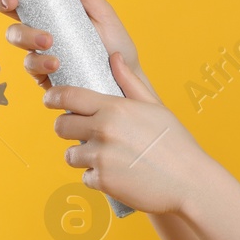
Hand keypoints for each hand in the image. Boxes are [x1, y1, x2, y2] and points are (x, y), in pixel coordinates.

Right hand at [0, 0, 153, 94]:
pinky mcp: (41, 73)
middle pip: (6, 7)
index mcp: (51, 5)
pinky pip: (30, 65)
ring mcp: (37, 48)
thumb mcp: (103, 15)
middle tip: (13, 0)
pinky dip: (40, 62)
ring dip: (26, 35)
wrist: (124, 83)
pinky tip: (55, 63)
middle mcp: (39, 24)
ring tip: (49, 41)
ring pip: (14, 36)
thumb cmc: (115, 45)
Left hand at [43, 51, 217, 215]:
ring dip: (82, 156)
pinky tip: (116, 174)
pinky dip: (96, 177)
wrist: (190, 183)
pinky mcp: (102, 182)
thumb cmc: (176, 143)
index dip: (54, 96)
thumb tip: (115, 57)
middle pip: (61, 126)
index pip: (68, 96)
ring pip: (70, 154)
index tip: (50, 99)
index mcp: (115, 108)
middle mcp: (103, 130)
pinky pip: (85, 177)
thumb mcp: (155, 107)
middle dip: (67, 128)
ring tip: (104, 156)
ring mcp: (101, 157)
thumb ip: (129, 82)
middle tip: (80, 132)